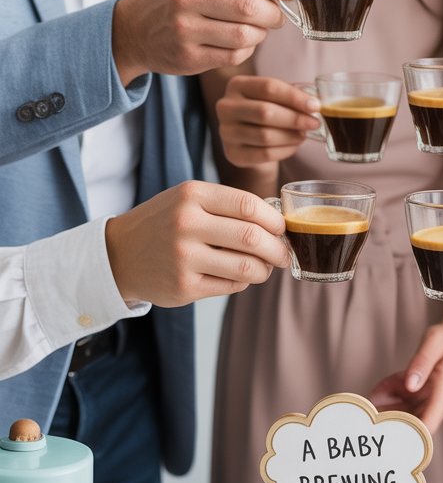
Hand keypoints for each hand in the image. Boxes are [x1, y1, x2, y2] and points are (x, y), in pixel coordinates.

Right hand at [105, 180, 289, 304]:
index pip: (248, 205)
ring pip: (245, 267)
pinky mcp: (183, 287)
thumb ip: (228, 205)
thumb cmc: (166, 222)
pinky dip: (243, 281)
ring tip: (265, 268)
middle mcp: (186, 224)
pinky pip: (230, 285)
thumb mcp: (189, 199)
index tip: (281, 228)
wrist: (119, 254)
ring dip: (264, 270)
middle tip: (283, 254)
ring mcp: (183, 258)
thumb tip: (278, 222)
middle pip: (251, 237)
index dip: (274, 220)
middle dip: (277, 249)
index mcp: (191, 195)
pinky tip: (238, 275)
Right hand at [112, 0, 297, 83]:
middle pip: (249, 8)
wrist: (132, 30)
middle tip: (278, 16)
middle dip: (273, 13)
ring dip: (262, 34)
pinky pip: (234, 56)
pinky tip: (242, 44)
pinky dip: (247, 50)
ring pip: (245, 35)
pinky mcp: (188, 58)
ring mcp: (185, 31)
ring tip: (259, 30)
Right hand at [216, 76, 321, 166]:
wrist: (249, 139)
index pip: (268, 88)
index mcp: (237, 85)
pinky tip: (294, 145)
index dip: (295, 97)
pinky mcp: (232, 154)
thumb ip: (291, 96)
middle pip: (265, 112)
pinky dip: (285, 151)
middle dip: (295, 119)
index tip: (315, 106)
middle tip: (314, 123)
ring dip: (291, 136)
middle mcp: (226, 107)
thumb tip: (314, 104)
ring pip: (265, 136)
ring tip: (303, 135)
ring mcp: (226, 132)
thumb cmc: (266, 111)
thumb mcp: (275, 98)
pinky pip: (264, 154)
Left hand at [368, 323, 442, 434]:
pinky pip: (396, 400)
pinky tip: (376, 392)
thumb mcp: (435, 342)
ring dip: (385, 412)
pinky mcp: (414, 392)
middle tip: (370, 424)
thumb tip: (411, 385)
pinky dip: (385, 396)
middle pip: (412, 425)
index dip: (412, 434)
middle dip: (391, 426)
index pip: (429, 422)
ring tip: (367, 408)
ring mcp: (423, 398)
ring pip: (401, 414)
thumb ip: (422, 362)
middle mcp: (432, 401)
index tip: (392, 435)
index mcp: (442, 393)